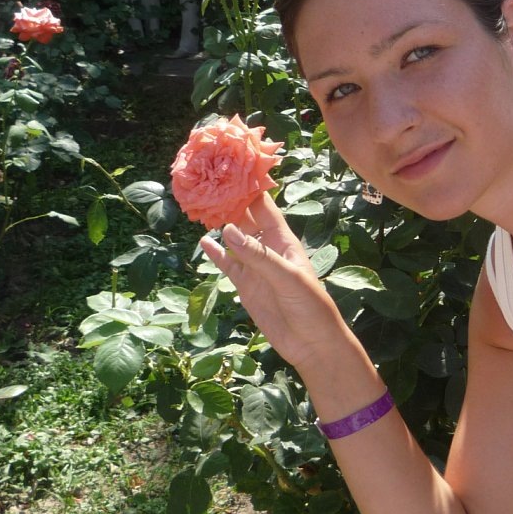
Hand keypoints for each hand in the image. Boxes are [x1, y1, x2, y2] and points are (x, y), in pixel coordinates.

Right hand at [199, 192, 353, 379]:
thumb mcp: (287, 277)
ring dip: (220, 226)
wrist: (311, 343)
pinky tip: (203, 242)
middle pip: (246, 220)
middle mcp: (269, 250)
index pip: (265, 208)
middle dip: (230, 203)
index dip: (250, 190)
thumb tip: (227, 229)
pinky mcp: (245, 286)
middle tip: (208, 184)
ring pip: (234, 240)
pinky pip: (228, 264)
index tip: (232, 170)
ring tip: (200, 207)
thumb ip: (257, 255)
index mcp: (284, 241)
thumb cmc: (310, 306)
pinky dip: (216, 254)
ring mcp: (256, 267)